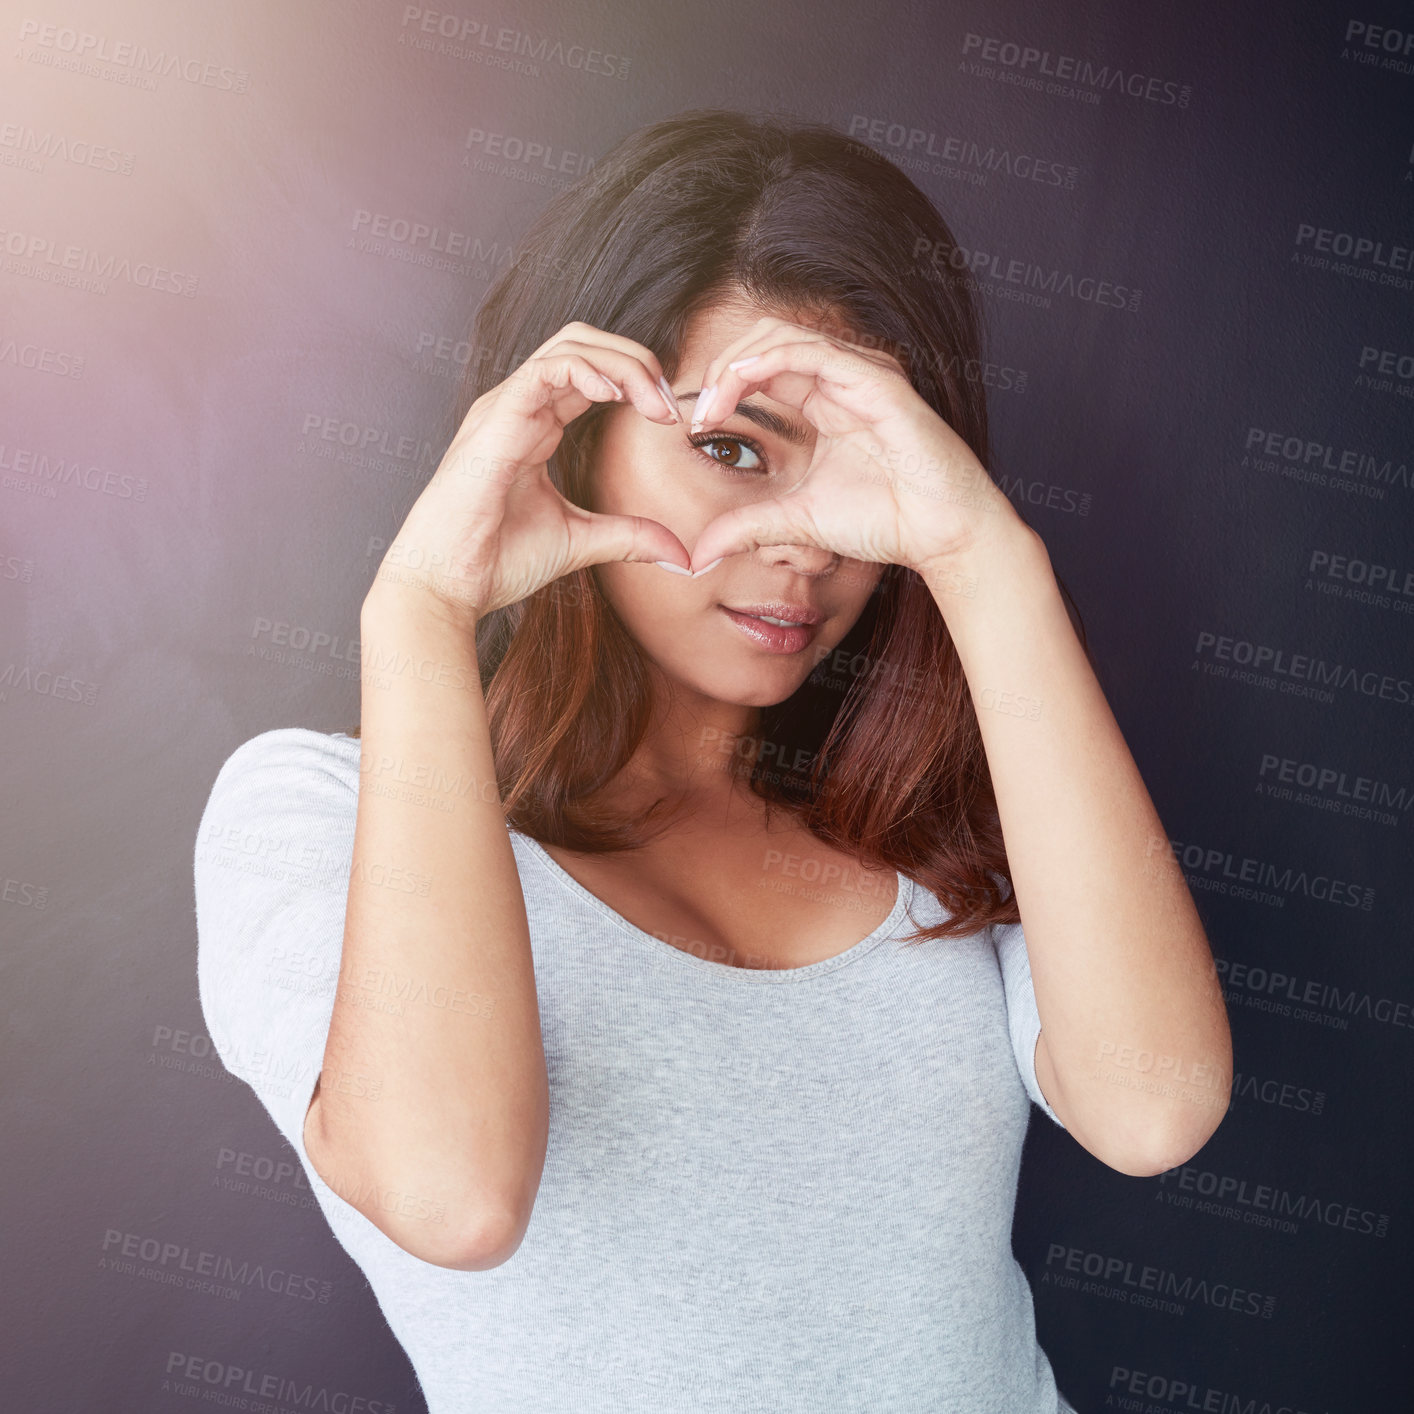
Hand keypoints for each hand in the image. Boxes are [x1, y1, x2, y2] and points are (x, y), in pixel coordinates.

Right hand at [369, 322, 691, 621]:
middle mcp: (519, 407)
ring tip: (656, 403)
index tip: (672, 419)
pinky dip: (587, 371)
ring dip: (623, 364)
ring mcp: (505, 408)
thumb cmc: (495, 561)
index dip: (637, 382)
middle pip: (584, 343)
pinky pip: (545, 370)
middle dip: (636, 360)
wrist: (447, 586)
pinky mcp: (496, 421)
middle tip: (671, 405)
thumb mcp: (580, 542)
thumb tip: (681, 554)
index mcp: (535, 425)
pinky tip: (615, 395)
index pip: (590, 372)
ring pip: (570, 345)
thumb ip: (630, 537)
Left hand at [682, 316, 1021, 575]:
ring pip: (781, 335)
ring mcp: (860, 372)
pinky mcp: (876, 380)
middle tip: (697, 411)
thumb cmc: (885, 521)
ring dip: (735, 365)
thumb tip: (698, 554)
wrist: (941, 533)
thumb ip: (747, 527)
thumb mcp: (796, 521)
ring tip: (711, 404)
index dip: (719, 386)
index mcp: (824, 398)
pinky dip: (767, 361)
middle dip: (720, 368)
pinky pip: (812, 351)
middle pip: (762, 340)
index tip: (693, 425)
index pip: (759, 366)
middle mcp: (841, 377)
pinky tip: (738, 386)